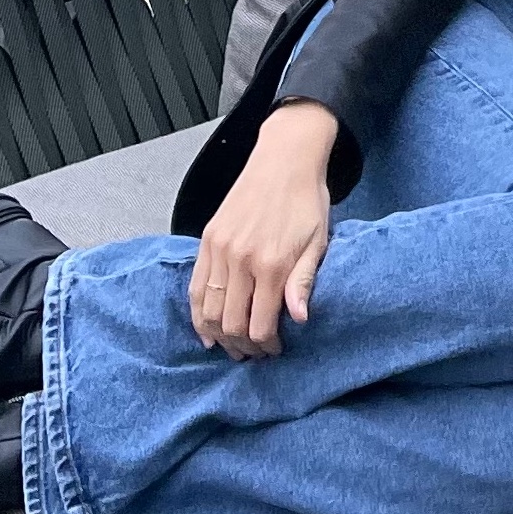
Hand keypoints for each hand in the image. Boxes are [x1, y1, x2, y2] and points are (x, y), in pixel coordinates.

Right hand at [189, 100, 336, 359]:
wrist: (284, 160)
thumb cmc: (306, 201)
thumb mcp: (318, 241)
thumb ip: (304, 281)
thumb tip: (299, 319)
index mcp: (272, 263)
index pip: (260, 324)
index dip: (266, 346)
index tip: (275, 349)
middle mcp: (241, 259)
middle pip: (231, 323)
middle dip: (243, 346)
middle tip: (255, 353)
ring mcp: (220, 249)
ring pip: (208, 310)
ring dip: (219, 335)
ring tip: (233, 345)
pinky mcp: (208, 239)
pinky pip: (194, 286)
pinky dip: (198, 313)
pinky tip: (207, 330)